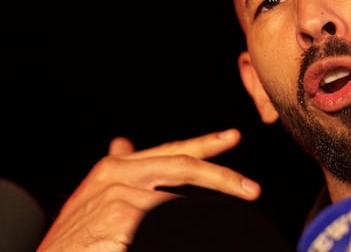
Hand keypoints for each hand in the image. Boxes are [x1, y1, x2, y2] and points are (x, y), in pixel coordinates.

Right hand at [36, 128, 260, 251]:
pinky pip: (166, 222)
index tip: (231, 137)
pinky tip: (187, 233)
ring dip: (202, 212)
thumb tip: (123, 144)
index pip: (171, 150)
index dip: (205, 143)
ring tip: (213, 224)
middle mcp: (118, 176)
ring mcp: (121, 199)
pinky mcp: (123, 221)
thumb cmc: (76, 235)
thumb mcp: (95, 195)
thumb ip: (118, 172)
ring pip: (179, 200)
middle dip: (223, 178)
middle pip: (184, 167)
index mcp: (116, 167)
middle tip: (251, 189)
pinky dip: (184, 227)